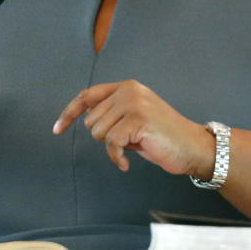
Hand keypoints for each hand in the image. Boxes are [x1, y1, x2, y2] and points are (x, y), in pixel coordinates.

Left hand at [53, 80, 211, 175]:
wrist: (193, 148)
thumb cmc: (162, 137)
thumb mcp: (133, 118)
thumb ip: (111, 113)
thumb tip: (82, 116)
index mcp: (126, 86)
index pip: (87, 96)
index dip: (69, 112)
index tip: (57, 129)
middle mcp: (128, 90)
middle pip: (90, 120)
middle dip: (105, 136)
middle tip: (129, 140)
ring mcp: (133, 103)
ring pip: (98, 132)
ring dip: (112, 146)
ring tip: (134, 145)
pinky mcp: (138, 120)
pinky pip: (110, 144)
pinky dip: (116, 157)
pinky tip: (126, 163)